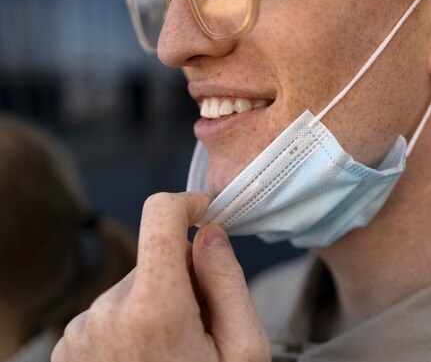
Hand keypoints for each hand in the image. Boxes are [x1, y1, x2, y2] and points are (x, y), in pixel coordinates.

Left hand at [52, 192, 270, 361]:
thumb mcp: (245, 349)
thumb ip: (228, 280)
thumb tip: (208, 231)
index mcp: (155, 307)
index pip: (160, 215)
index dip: (188, 203)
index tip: (206, 213)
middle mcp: (107, 312)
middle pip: (155, 258)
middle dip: (183, 277)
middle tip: (202, 327)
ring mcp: (80, 331)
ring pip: (133, 287)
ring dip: (157, 304)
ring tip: (173, 353)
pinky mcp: (68, 347)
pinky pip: (109, 312)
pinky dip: (131, 323)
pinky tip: (147, 361)